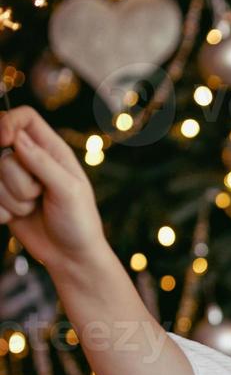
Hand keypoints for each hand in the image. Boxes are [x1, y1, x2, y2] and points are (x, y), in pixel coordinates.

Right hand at [0, 107, 107, 269]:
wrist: (71, 256)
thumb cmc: (78, 222)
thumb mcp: (68, 191)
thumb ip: (42, 163)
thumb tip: (17, 138)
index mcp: (53, 151)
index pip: (24, 118)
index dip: (7, 123)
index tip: (4, 142)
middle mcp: (31, 161)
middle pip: (2, 154)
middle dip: (17, 181)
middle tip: (40, 196)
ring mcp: (14, 181)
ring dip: (12, 200)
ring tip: (34, 209)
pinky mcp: (3, 199)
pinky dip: (2, 212)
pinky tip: (20, 219)